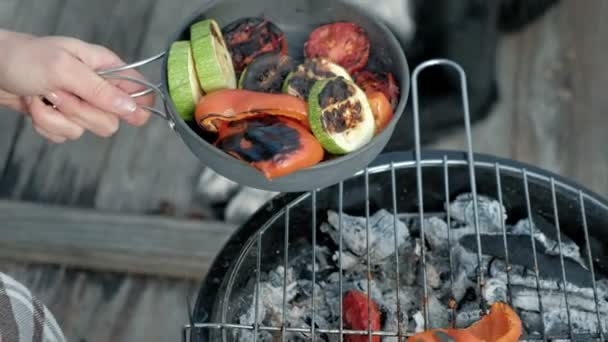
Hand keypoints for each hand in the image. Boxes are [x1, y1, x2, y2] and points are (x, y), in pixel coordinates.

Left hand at [0, 30, 155, 142]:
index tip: (130, 115)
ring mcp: (79, 105)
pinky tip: (36, 107)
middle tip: (61, 95)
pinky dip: (46, 125)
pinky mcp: (62, 119)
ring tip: (44, 95)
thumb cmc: (24, 59)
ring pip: (87, 130)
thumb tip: (133, 109)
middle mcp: (96, 88)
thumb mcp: (65, 70)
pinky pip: (66, 136)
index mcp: (105, 67)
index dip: (138, 106)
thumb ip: (101, 91)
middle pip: (113, 120)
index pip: (140, 91)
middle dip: (82, 112)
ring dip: (58, 117)